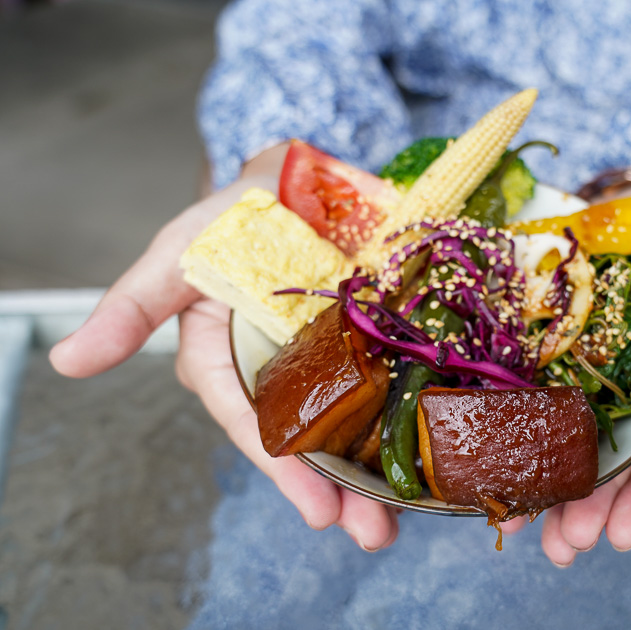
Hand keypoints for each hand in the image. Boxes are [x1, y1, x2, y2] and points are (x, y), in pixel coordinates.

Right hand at [49, 148, 399, 551]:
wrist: (308, 173)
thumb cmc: (238, 211)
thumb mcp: (183, 250)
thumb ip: (135, 303)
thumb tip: (67, 362)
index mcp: (228, 358)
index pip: (254, 421)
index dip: (282, 466)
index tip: (317, 511)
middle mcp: (278, 367)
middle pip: (305, 438)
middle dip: (335, 489)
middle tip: (371, 534)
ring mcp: (330, 356)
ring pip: (348, 424)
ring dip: (373, 476)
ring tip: (398, 520)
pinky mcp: (373, 338)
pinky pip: (389, 386)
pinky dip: (404, 424)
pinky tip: (426, 459)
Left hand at [534, 191, 630, 566]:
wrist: (622, 206)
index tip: (622, 534)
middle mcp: (629, 398)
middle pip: (613, 465)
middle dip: (592, 510)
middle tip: (568, 545)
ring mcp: (581, 382)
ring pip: (567, 447)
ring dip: (549, 494)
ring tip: (527, 528)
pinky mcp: (539, 362)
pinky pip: (526, 407)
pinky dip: (512, 443)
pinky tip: (495, 476)